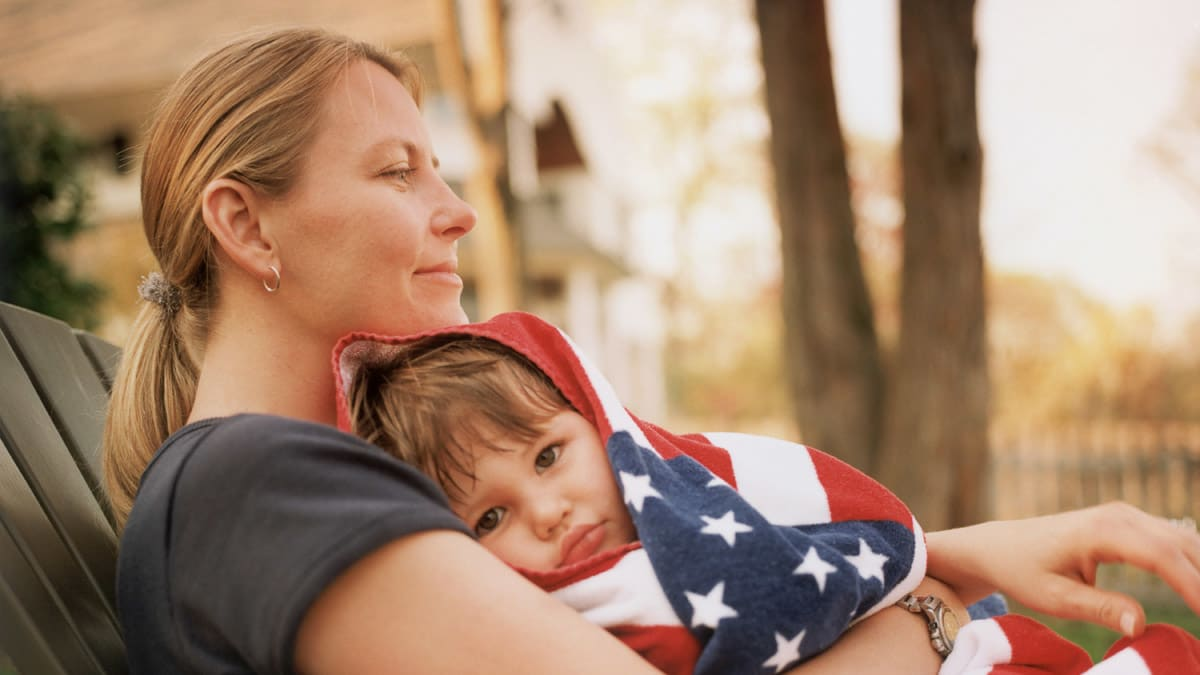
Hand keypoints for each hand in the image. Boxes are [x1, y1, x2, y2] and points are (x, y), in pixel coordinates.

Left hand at [926, 502, 1199, 637]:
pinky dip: (1191, 563)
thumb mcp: (1054, 598)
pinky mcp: (1129, 523)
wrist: (1000, 545)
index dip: (1193, 586)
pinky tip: (1196, 590)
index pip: (1162, 556)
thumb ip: (1099, 608)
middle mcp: (1119, 515)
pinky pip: (1172, 541)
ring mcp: (1126, 515)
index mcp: (1101, 530)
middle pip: (1182, 545)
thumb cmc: (1022, 571)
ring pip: (1183, 540)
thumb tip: (1141, 624)